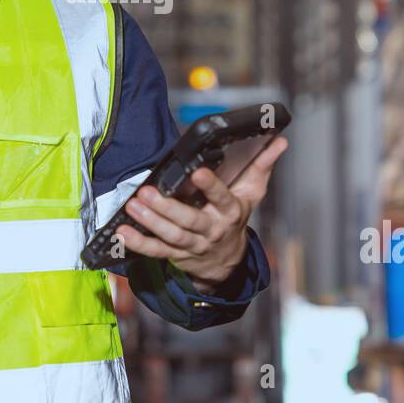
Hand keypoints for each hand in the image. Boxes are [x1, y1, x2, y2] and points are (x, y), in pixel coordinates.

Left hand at [115, 136, 287, 292]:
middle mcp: (211, 230)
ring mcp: (193, 245)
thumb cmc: (235, 218)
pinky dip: (139, 244)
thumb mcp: (252, 193)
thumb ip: (262, 165)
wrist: (227, 261)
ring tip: (133, 206)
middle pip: (189, 221)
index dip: (210, 187)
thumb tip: (280, 141)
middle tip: (148, 192)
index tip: (197, 172)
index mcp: (230, 212)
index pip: (221, 198)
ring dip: (150, 222)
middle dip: (167, 208)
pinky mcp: (176, 255)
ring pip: (171, 236)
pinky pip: (156, 251)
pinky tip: (123, 232)